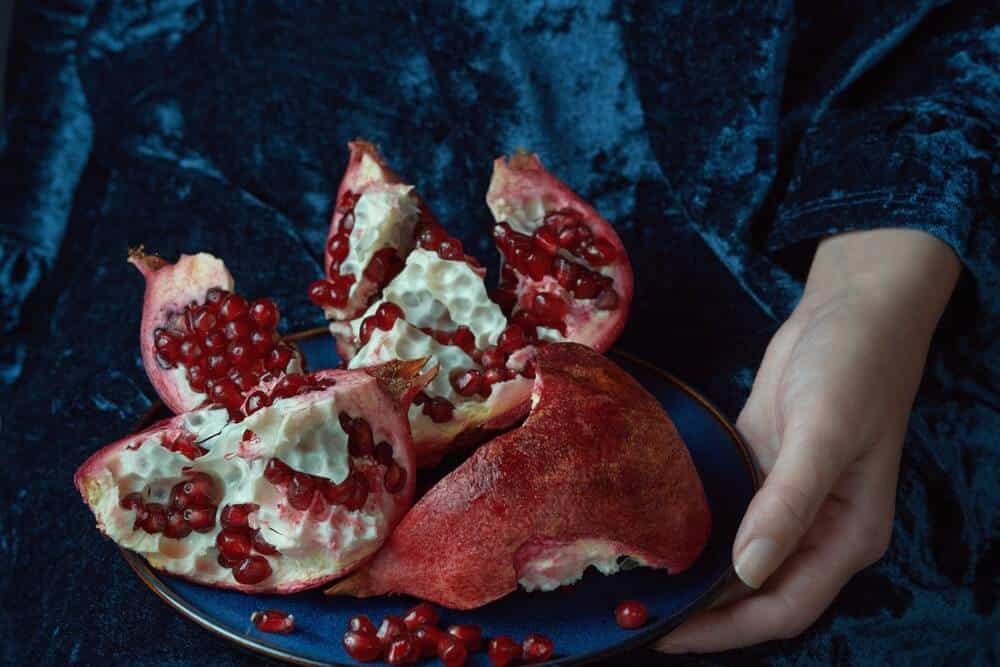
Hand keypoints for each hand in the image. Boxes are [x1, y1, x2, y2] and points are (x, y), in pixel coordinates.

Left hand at [657, 229, 959, 651]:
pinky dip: (693, 529)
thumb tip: (749, 570)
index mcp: (846, 535)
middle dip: (703, 612)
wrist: (848, 310)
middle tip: (636, 616)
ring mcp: (785, 500)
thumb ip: (789, 503)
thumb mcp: (824, 434)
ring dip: (693, 573)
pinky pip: (723, 513)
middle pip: (755, 591)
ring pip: (735, 556)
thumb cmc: (852, 370)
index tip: (668, 636)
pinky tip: (650, 531)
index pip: (785, 606)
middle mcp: (816, 529)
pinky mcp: (759, 468)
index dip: (727, 629)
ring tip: (633, 585)